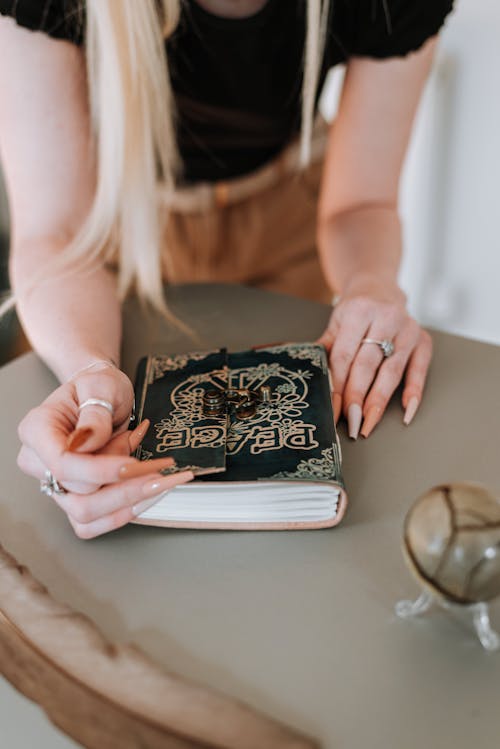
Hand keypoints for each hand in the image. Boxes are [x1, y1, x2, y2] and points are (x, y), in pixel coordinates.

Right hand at [17, 365, 193, 536]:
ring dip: (128, 500)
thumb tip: (87, 440)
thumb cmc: (98, 388)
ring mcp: (55, 484)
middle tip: (160, 469)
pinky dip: (124, 511)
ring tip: (156, 475)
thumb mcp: (102, 386)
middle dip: (125, 486)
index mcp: (38, 430)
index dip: (99, 470)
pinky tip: (147, 492)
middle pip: (77, 495)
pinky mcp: (74, 498)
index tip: (133, 465)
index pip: (62, 463)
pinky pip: (94, 523)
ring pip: (86, 515)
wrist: (102, 395)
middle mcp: (40, 463)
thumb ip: (95, 412)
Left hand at [318, 281, 431, 438]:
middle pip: (367, 365)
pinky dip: (414, 391)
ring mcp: (407, 329)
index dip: (338, 385)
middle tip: (351, 423)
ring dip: (379, 401)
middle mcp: (386, 318)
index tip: (332, 409)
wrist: (379, 288)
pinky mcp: (423, 339)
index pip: (345, 355)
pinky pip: (420, 369)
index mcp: (359, 312)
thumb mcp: (335, 323)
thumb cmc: (355, 311)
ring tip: (369, 423)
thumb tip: (310, 381)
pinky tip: (406, 411)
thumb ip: (324, 349)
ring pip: (391, 371)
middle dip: (357, 397)